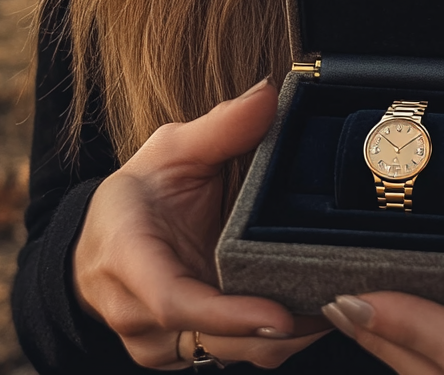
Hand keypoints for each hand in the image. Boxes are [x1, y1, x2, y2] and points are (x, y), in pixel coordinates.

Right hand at [72, 79, 329, 368]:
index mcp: (127, 257)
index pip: (173, 300)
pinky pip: (234, 355)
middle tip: (340, 301)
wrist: (103, 240)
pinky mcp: (182, 352)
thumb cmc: (139, 192)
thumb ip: (220, 126)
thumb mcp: (171, 149)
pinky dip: (274, 338)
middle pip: (214, 339)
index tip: (280, 314)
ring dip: (286, 338)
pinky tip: (315, 311)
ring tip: (340, 304)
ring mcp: (159, 341)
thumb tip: (269, 94)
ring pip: (231, 354)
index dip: (227, 314)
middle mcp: (138, 313)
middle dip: (277, 329)